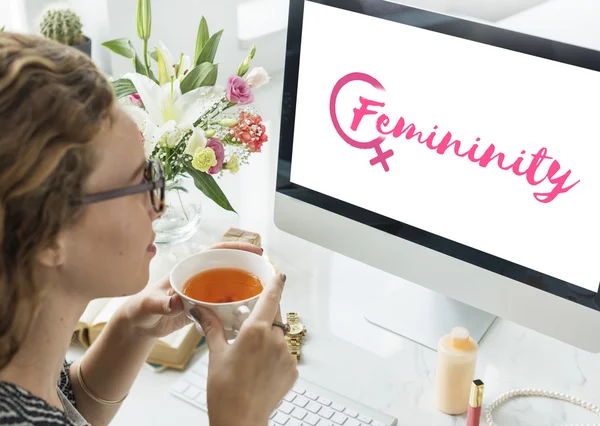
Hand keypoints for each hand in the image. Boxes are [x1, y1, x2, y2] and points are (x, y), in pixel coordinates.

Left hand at [119, 241, 263, 338]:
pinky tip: (250, 311)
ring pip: (230, 285)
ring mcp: (204, 292)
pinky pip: (226, 303)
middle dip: (249, 265)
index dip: (236, 248)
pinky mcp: (205, 308)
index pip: (216, 251)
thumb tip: (176, 300)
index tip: (255, 250)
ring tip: (265, 290)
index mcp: (189, 268)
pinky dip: (238, 305)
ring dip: (246, 286)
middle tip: (268, 271)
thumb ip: (162, 302)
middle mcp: (199, 277)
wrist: (139, 326)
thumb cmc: (141, 310)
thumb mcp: (150, 305)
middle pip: (229, 266)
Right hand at [191, 273, 297, 425]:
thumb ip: (212, 327)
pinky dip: (275, 355)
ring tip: (252, 355)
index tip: (278, 272)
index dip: (276, 282)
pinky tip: (260, 368)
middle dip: (266, 314)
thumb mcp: (216, 354)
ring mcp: (287, 355)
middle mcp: (275, 339)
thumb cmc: (225, 391)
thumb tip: (200, 310)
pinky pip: (285, 354)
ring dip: (269, 338)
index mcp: (256, 330)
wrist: (240, 420)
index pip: (271, 296)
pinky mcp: (293, 370)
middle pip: (276, 315)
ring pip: (280, 335)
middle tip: (251, 323)